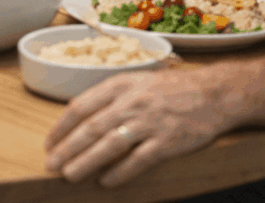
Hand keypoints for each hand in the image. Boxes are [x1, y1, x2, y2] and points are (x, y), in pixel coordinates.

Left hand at [43, 68, 235, 186]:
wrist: (215, 93)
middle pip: (91, 128)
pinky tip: (106, 182)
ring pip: (110, 145)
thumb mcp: (137, 81)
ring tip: (70, 175)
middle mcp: (133, 101)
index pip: (81, 105)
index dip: (61, 127)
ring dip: (86, 162)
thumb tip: (79, 118)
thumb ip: (111, 97)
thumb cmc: (171, 89)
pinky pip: (138, 160)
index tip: (49, 143)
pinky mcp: (168, 141)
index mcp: (121, 83)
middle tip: (51, 164)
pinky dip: (120, 173)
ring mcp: (151, 122)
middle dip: (67, 148)